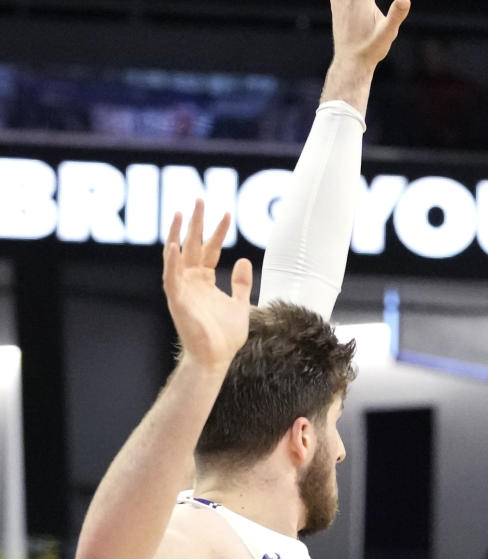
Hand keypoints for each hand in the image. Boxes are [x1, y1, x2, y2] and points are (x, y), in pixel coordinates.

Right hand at [162, 199, 251, 370]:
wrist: (216, 359)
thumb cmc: (224, 336)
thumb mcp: (240, 304)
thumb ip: (241, 283)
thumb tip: (245, 260)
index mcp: (204, 281)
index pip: (211, 250)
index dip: (218, 232)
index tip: (227, 213)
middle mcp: (191, 281)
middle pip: (193, 245)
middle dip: (196, 223)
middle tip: (199, 199)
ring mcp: (183, 289)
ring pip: (177, 255)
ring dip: (177, 233)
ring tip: (180, 212)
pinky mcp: (177, 300)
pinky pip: (171, 277)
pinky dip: (171, 261)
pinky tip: (174, 244)